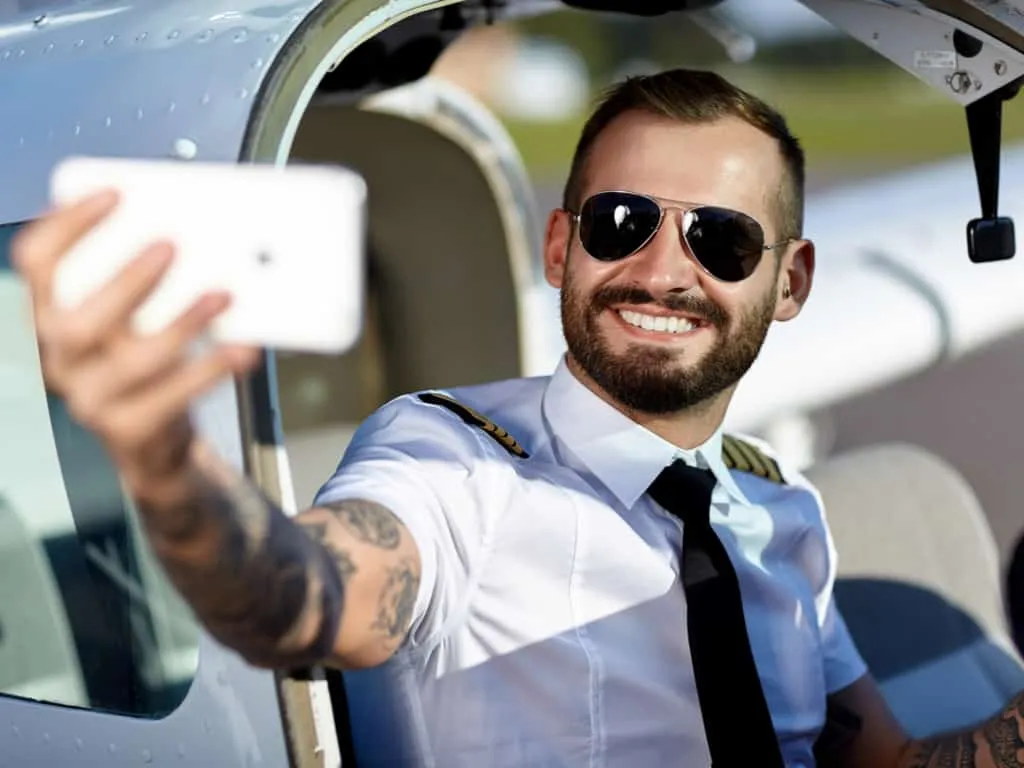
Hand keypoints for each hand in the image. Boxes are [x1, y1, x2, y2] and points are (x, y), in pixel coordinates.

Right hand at [11, 190, 260, 492]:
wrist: (156, 443)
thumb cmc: (148, 367)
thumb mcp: (135, 319)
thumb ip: (149, 282)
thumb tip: (200, 228)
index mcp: (53, 319)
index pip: (37, 265)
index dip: (68, 226)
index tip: (113, 195)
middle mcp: (62, 358)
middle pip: (78, 319)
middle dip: (126, 279)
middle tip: (170, 246)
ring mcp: (92, 398)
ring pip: (133, 361)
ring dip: (182, 323)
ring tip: (222, 296)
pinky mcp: (128, 428)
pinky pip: (172, 398)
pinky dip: (210, 370)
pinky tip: (240, 349)